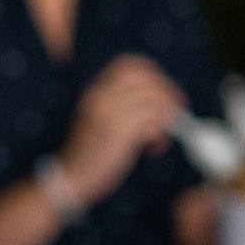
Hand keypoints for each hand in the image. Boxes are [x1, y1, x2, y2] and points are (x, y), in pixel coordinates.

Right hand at [57, 54, 190, 205]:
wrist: (69, 178)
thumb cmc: (89, 154)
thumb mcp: (100, 120)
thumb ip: (122, 106)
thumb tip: (159, 100)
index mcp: (95, 91)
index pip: (130, 65)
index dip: (154, 75)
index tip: (165, 92)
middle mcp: (101, 96)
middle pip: (148, 80)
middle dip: (168, 94)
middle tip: (175, 112)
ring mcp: (109, 112)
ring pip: (155, 101)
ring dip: (165, 120)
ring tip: (159, 139)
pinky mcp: (119, 130)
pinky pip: (153, 121)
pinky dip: (160, 135)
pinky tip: (153, 148)